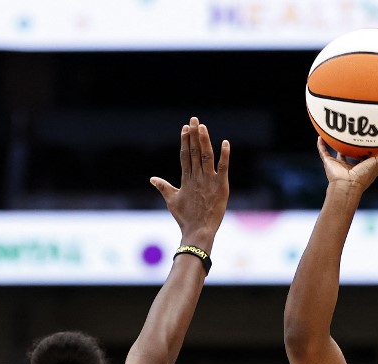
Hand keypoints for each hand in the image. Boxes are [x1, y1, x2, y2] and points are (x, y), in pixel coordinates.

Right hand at [150, 117, 229, 250]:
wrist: (198, 231)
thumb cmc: (185, 218)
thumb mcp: (172, 201)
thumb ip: (164, 187)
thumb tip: (152, 179)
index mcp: (186, 179)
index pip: (185, 155)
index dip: (185, 141)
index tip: (185, 128)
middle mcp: (197, 177)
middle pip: (194, 152)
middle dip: (194, 135)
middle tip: (194, 119)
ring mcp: (209, 181)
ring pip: (206, 156)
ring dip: (204, 140)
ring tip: (202, 126)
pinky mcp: (221, 186)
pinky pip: (224, 167)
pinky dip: (224, 155)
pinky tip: (225, 142)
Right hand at [317, 137, 377, 193]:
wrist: (346, 185)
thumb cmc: (364, 176)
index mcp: (366, 168)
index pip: (373, 158)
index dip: (377, 150)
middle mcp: (353, 166)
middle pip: (356, 154)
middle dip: (358, 146)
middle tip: (361, 132)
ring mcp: (340, 165)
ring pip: (340, 153)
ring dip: (339, 145)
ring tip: (340, 133)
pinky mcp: (329, 164)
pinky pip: (324, 152)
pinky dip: (321, 145)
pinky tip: (320, 136)